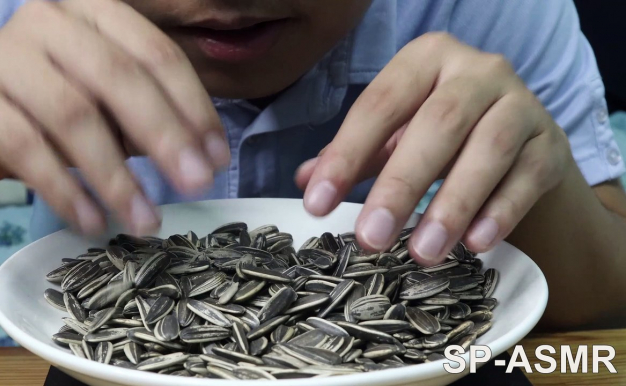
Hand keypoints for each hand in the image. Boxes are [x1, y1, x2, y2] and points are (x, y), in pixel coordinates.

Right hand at [0, 0, 228, 235]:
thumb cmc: (59, 105)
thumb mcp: (111, 100)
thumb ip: (153, 114)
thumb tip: (204, 160)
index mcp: (96, 11)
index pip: (157, 54)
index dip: (193, 108)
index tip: (217, 159)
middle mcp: (48, 21)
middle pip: (119, 78)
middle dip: (166, 137)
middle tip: (196, 185)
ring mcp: (6, 57)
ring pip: (75, 117)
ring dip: (118, 178)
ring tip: (145, 222)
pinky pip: (28, 151)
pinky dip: (67, 192)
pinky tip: (94, 222)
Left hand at [295, 32, 572, 265]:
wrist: (516, 138)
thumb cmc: (442, 134)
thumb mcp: (395, 133)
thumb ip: (356, 153)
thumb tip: (305, 180)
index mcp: (427, 59)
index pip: (380, 104)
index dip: (346, 154)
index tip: (318, 203)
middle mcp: (478, 71)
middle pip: (439, 124)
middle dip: (401, 184)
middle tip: (372, 238)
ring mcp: (521, 104)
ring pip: (489, 150)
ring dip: (454, 204)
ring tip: (424, 251)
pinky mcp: (552, 143)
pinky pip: (527, 177)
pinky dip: (501, 212)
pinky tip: (475, 244)